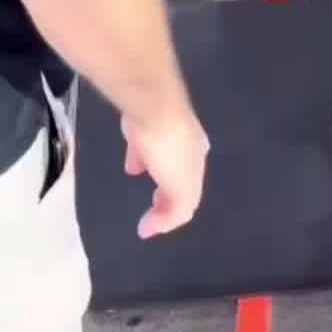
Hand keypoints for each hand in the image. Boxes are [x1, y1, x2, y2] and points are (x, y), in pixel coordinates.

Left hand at [121, 105, 209, 239]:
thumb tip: (159, 225)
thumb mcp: (181, 186)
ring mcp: (169, 128)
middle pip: (179, 174)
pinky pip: (145, 142)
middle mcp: (189, 142)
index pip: (192, 194)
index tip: (153, 227)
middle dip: (167, 194)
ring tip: (140, 180)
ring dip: (155, 171)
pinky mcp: (148, 118)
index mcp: (200, 159)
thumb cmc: (170, 145)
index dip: (174, 213)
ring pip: (163, 156)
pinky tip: (131, 161)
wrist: (152, 104)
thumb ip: (178, 209)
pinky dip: (140, 155)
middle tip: (150, 209)